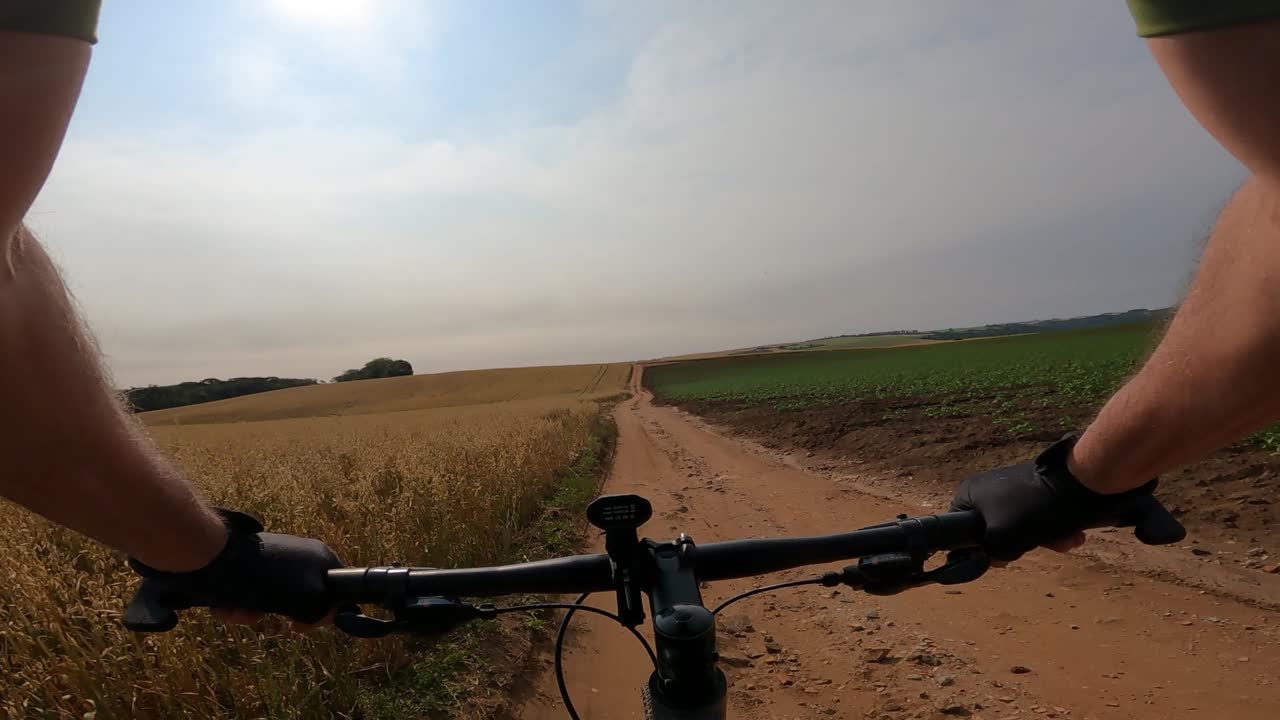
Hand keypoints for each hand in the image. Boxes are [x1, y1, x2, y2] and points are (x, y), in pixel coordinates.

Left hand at [124, 508, 342, 630]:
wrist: (209, 556)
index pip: (336, 588)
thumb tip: (331, 616)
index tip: (300, 625)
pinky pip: (250, 591)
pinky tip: (223, 606)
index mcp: (320, 556)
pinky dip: (239, 603)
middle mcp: (300, 554)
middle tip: (267, 622)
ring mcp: (273, 557)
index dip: (324, 611)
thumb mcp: (304, 597)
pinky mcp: (249, 562)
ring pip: (271, 597)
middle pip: (301, 595)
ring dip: (253, 612)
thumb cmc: (261, 577)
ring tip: (235, 612)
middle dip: (281, 614)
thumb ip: (323, 608)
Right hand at [950, 434, 1185, 562]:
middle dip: (1020, 545)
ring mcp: (1013, 488)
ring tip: (1065, 542)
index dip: (976, 547)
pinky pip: (1036, 517)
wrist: (1078, 483)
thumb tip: (992, 559)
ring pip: (1020, 526)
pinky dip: (1052, 529)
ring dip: (1043, 540)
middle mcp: (987, 488)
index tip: (997, 556)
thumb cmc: (1031, 510)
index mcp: (969, 493)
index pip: (959, 528)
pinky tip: (1071, 536)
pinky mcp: (1035, 490)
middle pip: (993, 529)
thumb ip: (988, 553)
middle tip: (1034, 547)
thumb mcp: (1001, 539)